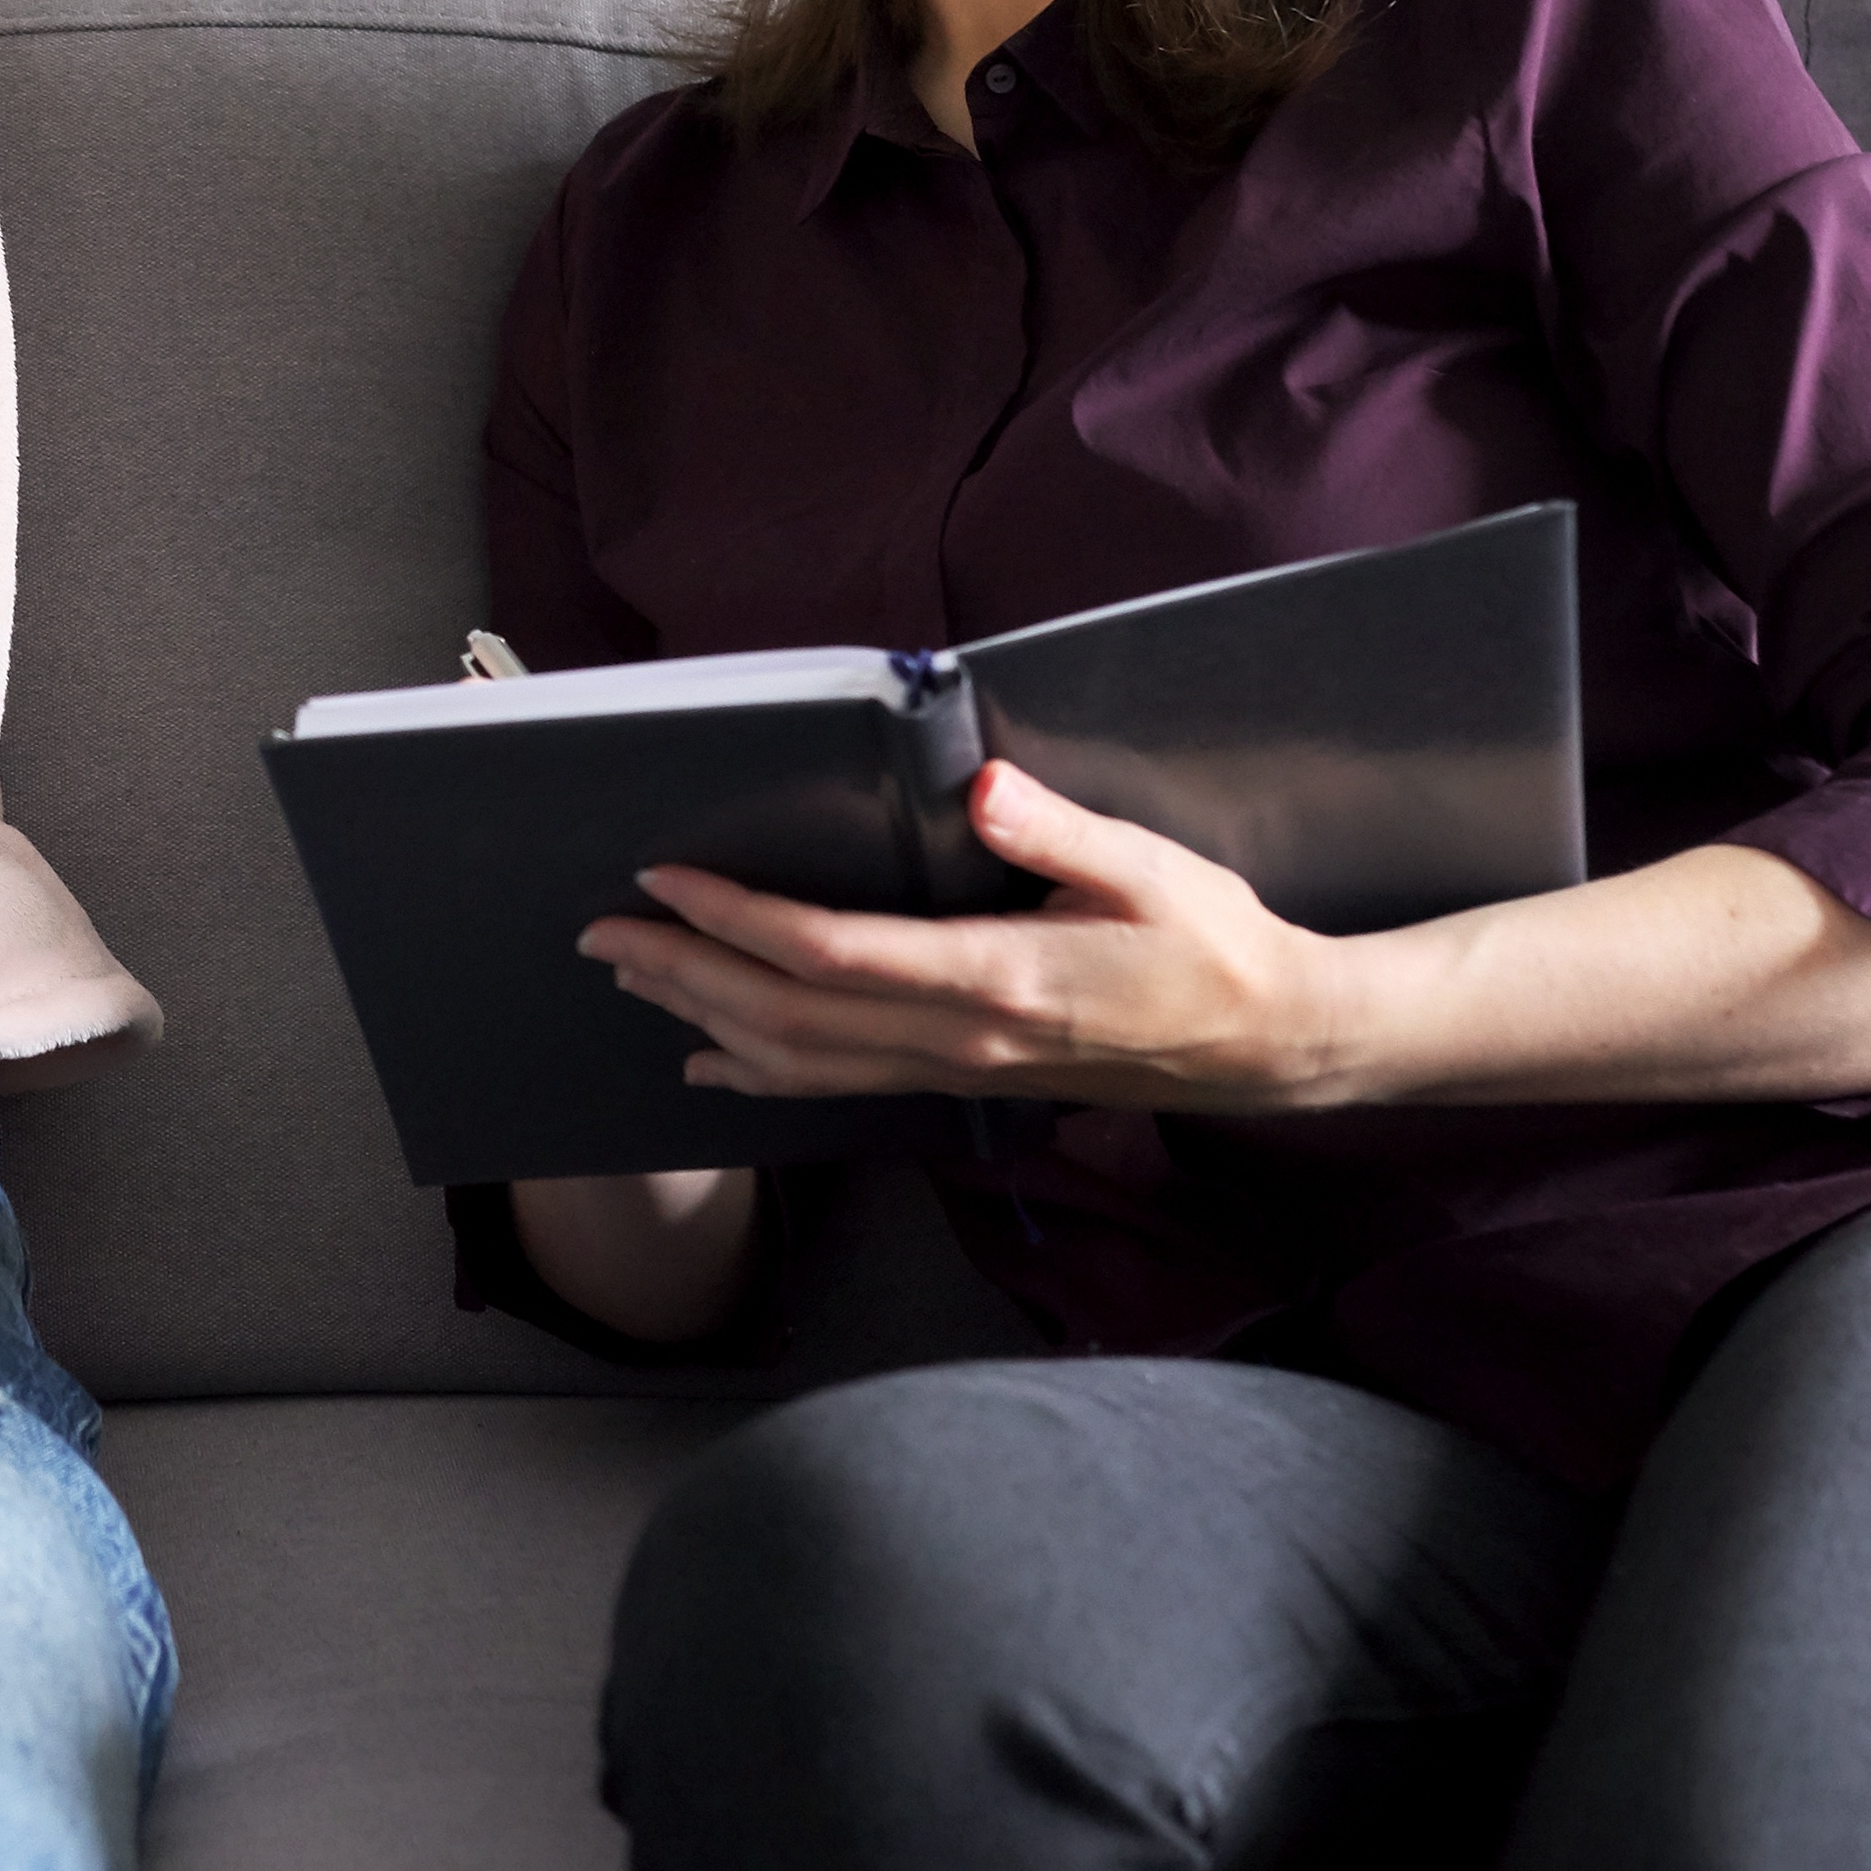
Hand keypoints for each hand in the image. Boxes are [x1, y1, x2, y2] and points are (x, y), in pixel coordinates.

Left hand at [580, 759, 1361, 1108]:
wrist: (1269, 1043)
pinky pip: (839, 1084)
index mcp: (996, 977)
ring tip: (632, 980)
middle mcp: (960, 1036)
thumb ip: (1058, 831)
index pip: (830, 955)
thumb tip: (981, 786)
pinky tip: (709, 1061)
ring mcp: (957, 1068)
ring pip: (800, 1062)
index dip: (738, 922)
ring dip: (703, 1019)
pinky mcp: (963, 1080)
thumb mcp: (1150, 870)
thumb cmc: (1213, 944)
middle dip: (683, 973)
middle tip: (601, 933)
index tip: (666, 881)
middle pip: (786, 1017)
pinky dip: (760, 1072)